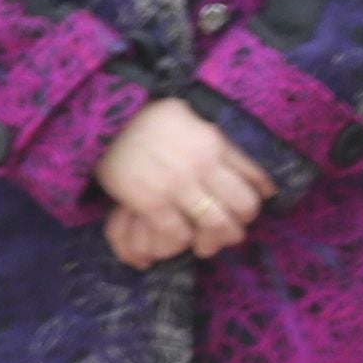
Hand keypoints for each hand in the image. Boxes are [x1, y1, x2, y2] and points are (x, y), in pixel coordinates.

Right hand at [92, 99, 266, 258]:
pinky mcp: (149, 201)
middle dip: (241, 224)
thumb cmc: (149, 119)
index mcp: (215, 143)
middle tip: (229, 231)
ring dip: (215, 240)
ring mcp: (176, 184)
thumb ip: (220, 143)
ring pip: (216, 223)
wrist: (104, 120)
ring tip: (206, 244)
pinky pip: (177, 233)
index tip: (248, 208)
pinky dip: (181, 242)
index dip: (258, 200)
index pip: (255, 179)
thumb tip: (256, 178)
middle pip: (243, 206)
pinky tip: (176, 240)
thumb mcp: (193, 120)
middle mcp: (202, 164)